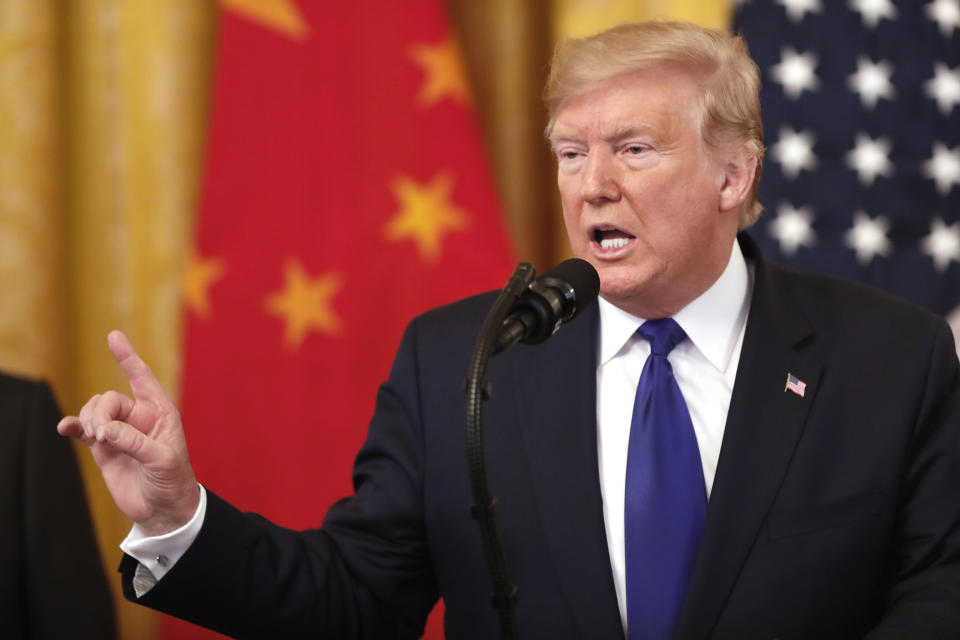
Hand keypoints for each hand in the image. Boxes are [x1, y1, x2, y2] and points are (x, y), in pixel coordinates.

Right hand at [58, 330, 199, 535]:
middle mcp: (139, 417)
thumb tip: (106, 431)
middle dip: (100, 412)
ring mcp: (119, 431)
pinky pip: (83, 431)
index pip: (142, 378)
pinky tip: (64, 429)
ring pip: (95, 411)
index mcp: (160, 412)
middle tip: (102, 435)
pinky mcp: (103, 448)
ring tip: (95, 439)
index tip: (113, 336)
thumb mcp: (163, 460)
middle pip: (109, 399)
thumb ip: (136, 443)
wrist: (162, 508)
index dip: (127, 357)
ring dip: (88, 420)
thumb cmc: (173, 480)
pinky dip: (73, 427)